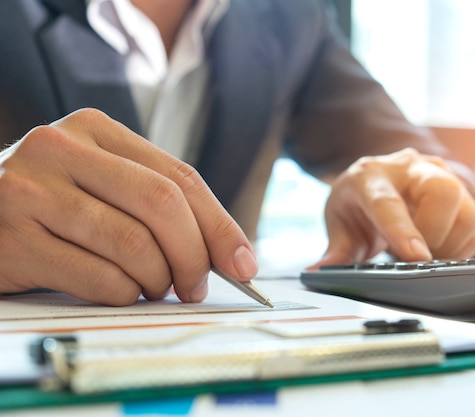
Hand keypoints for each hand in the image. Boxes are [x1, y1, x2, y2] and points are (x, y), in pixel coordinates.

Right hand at [0, 108, 257, 305]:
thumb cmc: (48, 206)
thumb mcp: (99, 184)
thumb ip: (154, 204)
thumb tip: (227, 252)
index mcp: (95, 130)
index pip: (180, 178)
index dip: (221, 225)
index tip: (243, 263)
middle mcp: (61, 148)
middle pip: (163, 205)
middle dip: (195, 256)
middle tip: (197, 286)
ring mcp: (31, 190)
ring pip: (133, 245)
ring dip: (157, 281)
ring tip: (153, 288)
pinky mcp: (11, 238)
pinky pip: (98, 277)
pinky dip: (122, 294)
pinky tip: (117, 291)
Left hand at [310, 148, 474, 267]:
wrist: (378, 180)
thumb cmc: (358, 202)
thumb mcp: (339, 223)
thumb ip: (336, 250)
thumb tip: (319, 272)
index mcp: (371, 176)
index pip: (389, 203)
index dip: (404, 231)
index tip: (417, 258)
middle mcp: (410, 169)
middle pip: (443, 192)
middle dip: (436, 234)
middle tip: (418, 257)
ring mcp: (440, 176)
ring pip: (467, 211)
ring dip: (451, 246)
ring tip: (426, 256)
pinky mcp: (462, 192)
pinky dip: (462, 249)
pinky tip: (440, 251)